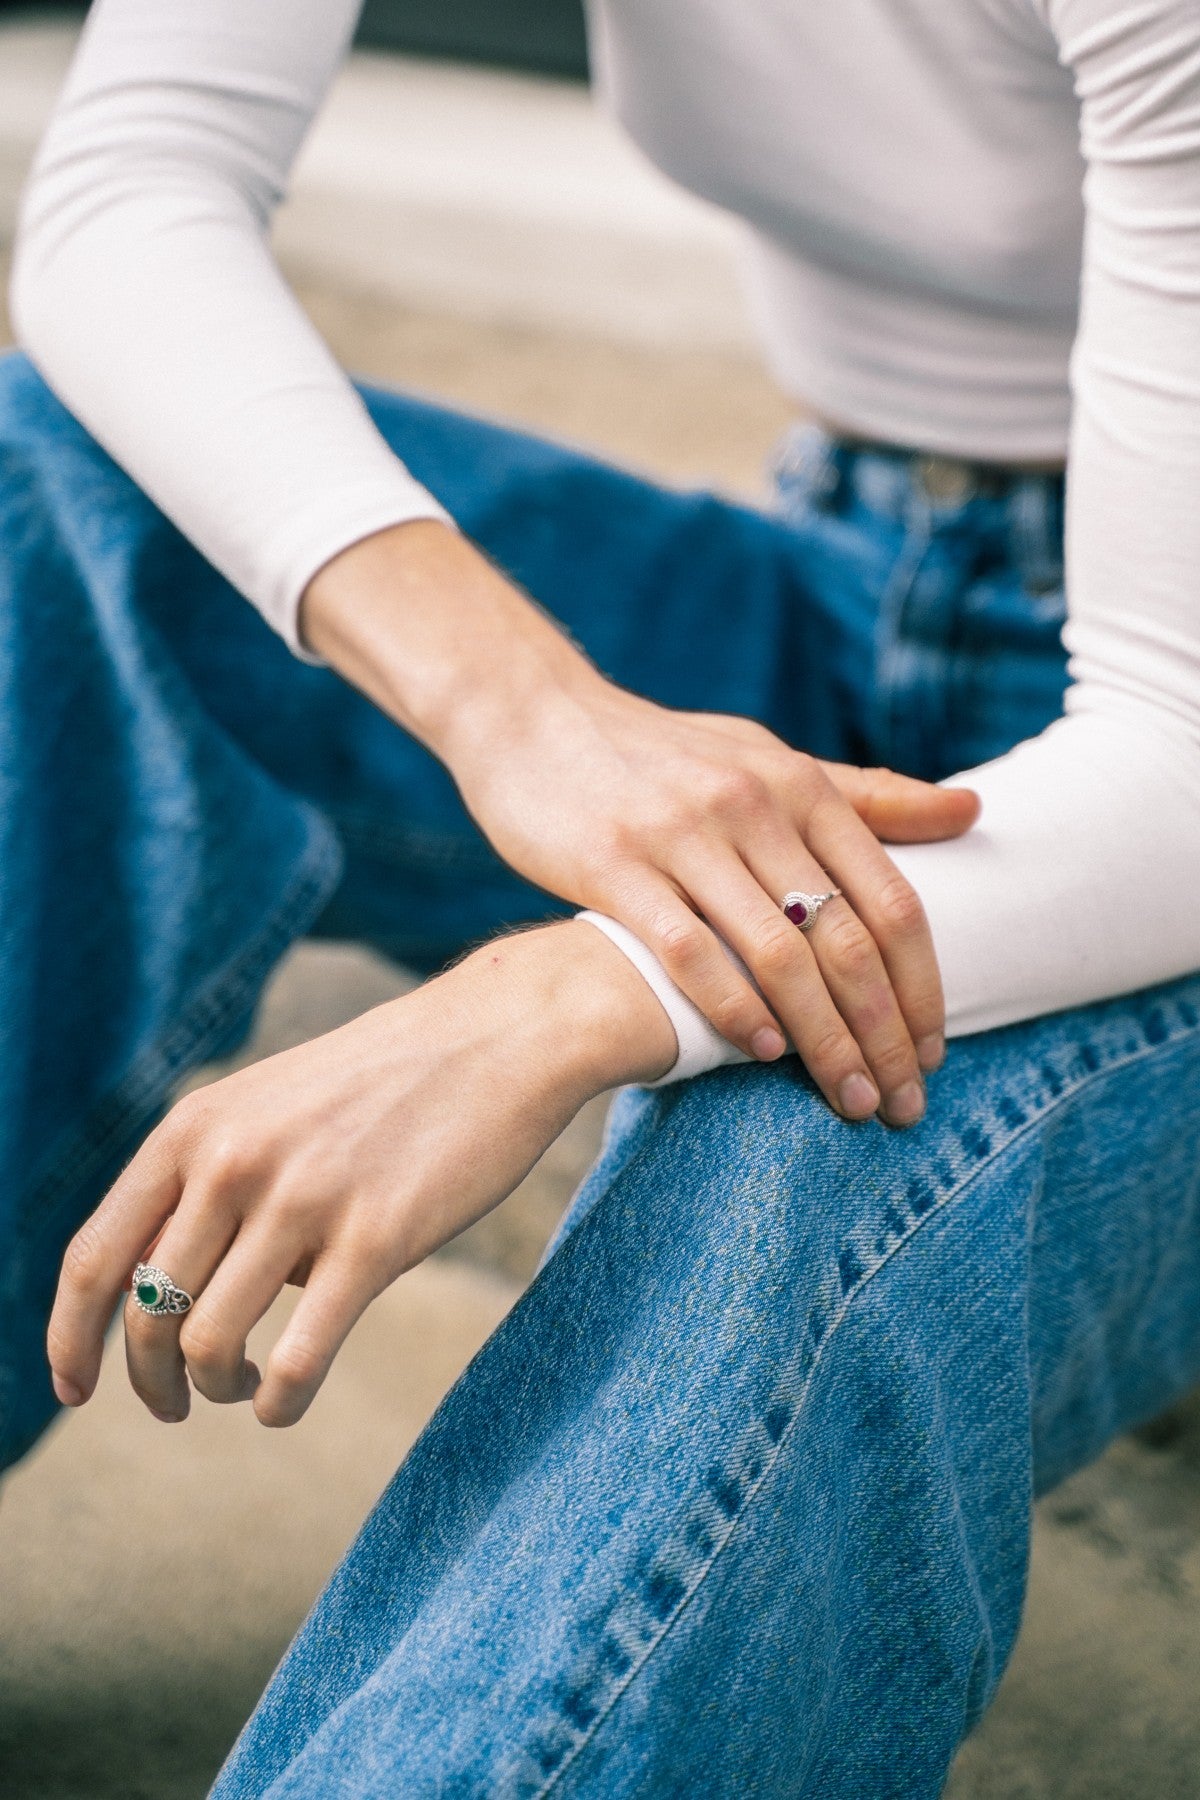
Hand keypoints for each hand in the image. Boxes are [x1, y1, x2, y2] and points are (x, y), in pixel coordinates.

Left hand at [47, 922, 675, 1427]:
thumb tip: (165, 1296)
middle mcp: (234, 1161)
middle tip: (174, 1405)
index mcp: (195, 1128)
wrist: (497, 1036)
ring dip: (215, 1389)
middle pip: (149, 1314)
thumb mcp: (268, 1108)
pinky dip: (279, 1401)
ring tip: (243, 1390)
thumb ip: (209, 1184)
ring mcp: (305, 1199)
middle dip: (150, 1381)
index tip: (73, 1388)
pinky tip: (285, 1402)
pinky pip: (299, 1357)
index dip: (69, 1338)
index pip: (94, 1257)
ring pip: (212, 1344)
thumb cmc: (383, 1082)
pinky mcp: (378, 1238)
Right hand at [304, 522, 979, 1124]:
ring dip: (824, 1041)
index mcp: (799, 783)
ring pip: (779, 956)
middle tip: (903, 1101)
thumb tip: (975, 811)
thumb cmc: (665, 753)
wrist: (534, 715)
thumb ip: (866, 796)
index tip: (935, 1053)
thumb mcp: (769, 757)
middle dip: (885, 1033)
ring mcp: (682, 835)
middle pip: (846, 940)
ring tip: (848, 1098)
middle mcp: (751, 805)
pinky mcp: (614, 865)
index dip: (923, 987)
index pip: (892, 902)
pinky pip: (689, 952)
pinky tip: (763, 1053)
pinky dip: (734, 1009)